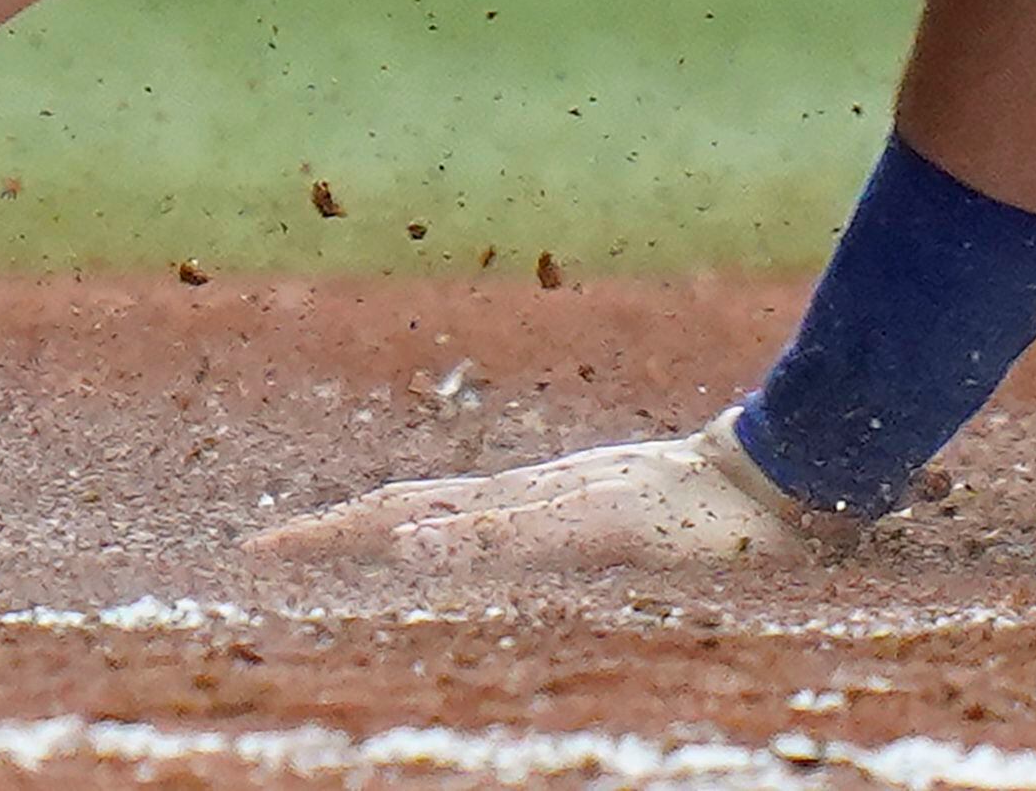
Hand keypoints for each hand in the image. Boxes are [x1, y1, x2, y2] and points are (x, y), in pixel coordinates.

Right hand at [246, 412, 832, 567]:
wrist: (781, 479)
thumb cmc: (697, 519)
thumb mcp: (596, 534)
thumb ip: (504, 538)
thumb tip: (400, 544)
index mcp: (508, 503)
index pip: (391, 518)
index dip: (323, 537)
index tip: (255, 555)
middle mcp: (520, 496)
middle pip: (405, 509)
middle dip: (335, 533)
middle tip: (272, 554)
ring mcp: (554, 498)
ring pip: (446, 513)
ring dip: (384, 531)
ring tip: (347, 547)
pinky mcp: (590, 509)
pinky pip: (492, 525)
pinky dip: (447, 537)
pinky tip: (463, 548)